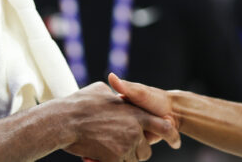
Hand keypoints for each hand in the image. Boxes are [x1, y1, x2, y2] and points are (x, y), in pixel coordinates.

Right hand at [61, 82, 179, 161]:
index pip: (163, 126)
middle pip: (146, 150)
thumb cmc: (79, 104)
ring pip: (133, 160)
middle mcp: (135, 129)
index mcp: (136, 112)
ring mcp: (126, 145)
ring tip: (104, 150)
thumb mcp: (101, 90)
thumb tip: (115, 86)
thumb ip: (115, 93)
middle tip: (120, 148)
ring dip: (122, 158)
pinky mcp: (115, 158)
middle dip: (136, 151)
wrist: (64, 120)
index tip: (176, 142)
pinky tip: (94, 158)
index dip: (171, 135)